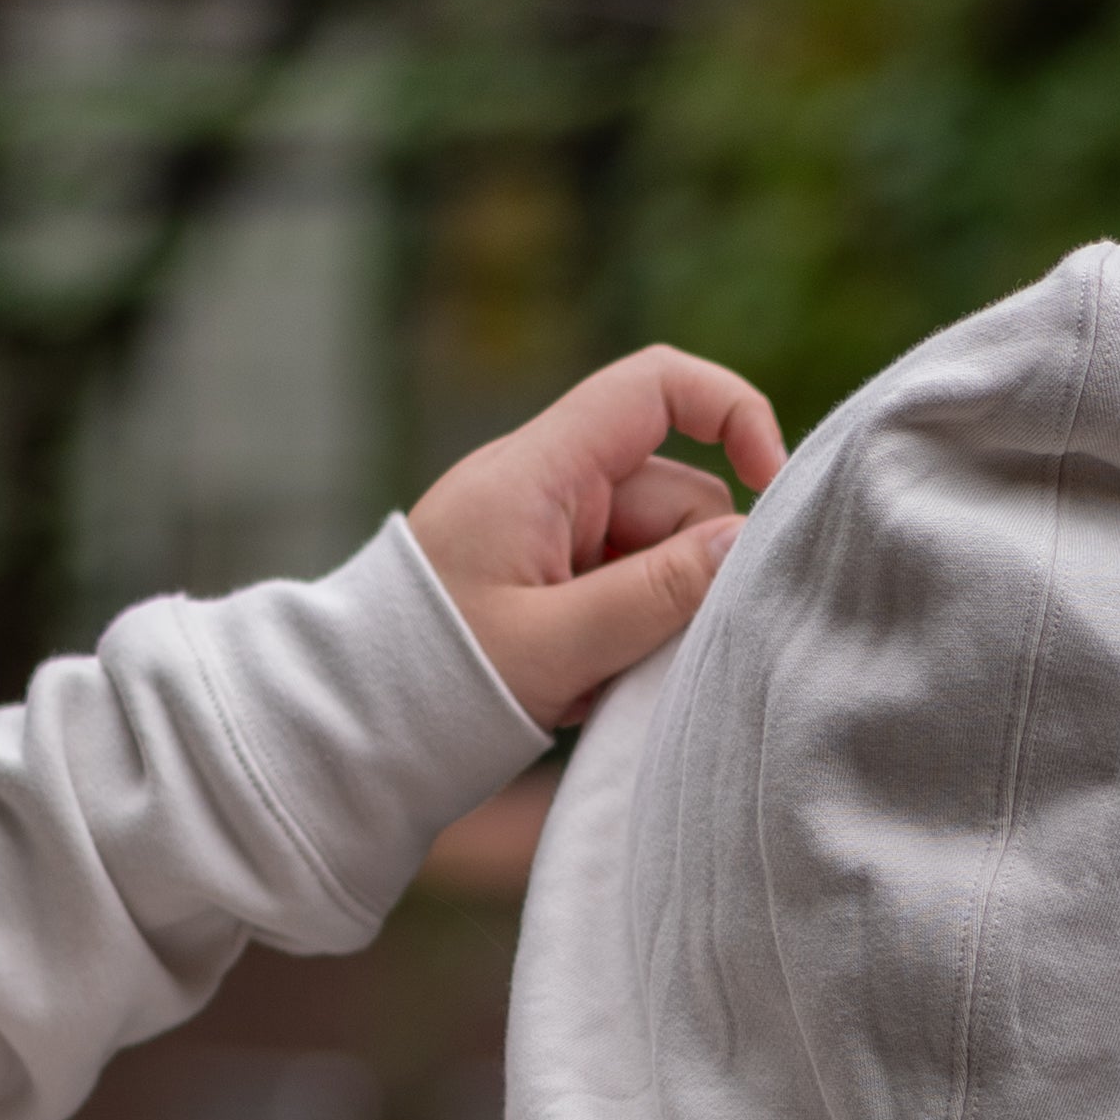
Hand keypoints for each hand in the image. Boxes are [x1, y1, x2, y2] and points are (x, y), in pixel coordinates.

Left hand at [407, 347, 786, 729]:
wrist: (348, 732)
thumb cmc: (432, 682)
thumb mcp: (554, 646)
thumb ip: (657, 594)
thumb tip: (744, 542)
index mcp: (537, 471)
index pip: (655, 387)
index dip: (730, 413)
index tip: (771, 488)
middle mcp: (545, 489)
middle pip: (671, 494)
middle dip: (686, 571)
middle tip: (651, 650)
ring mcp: (545, 537)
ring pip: (654, 556)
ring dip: (653, 618)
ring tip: (598, 680)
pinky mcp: (543, 584)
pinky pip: (620, 593)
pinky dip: (621, 640)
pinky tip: (581, 686)